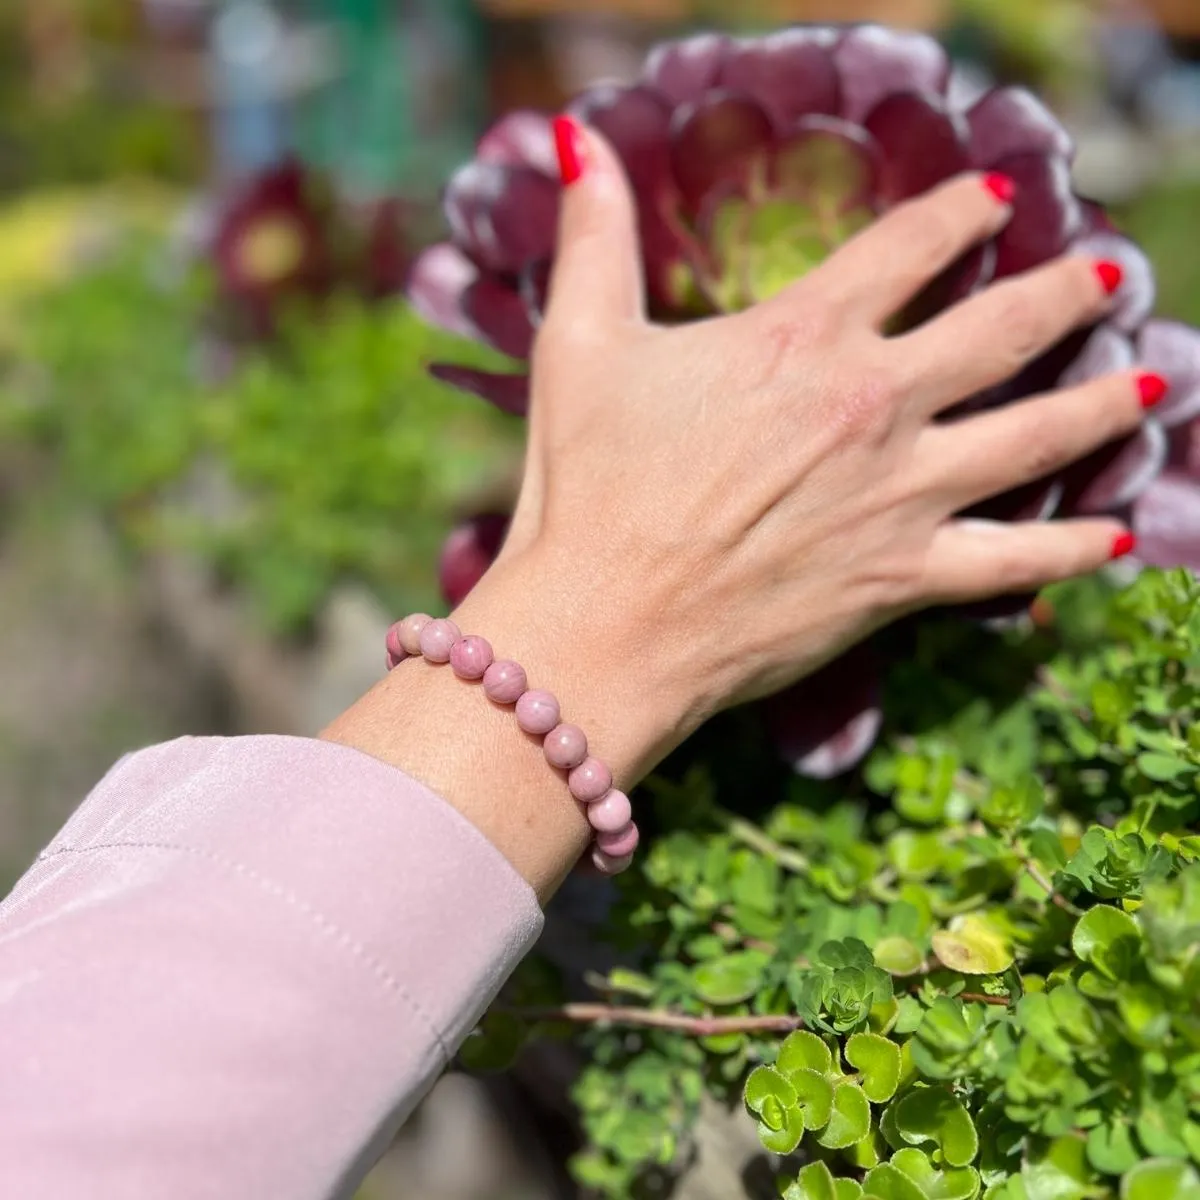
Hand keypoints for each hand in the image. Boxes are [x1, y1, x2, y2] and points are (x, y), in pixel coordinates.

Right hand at [326, 121, 1149, 898]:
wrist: (607, 626)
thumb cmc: (585, 487)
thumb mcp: (581, 345)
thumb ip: (593, 237)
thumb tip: (569, 137)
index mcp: (803, 337)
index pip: (910, 246)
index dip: (958, 209)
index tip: (993, 195)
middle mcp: (873, 404)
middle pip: (1002, 329)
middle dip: (1063, 294)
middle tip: (1103, 277)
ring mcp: (898, 494)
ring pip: (1034, 437)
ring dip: (1102, 405)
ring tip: (1152, 385)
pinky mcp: (901, 579)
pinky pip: (1011, 561)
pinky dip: (1069, 551)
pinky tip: (1113, 539)